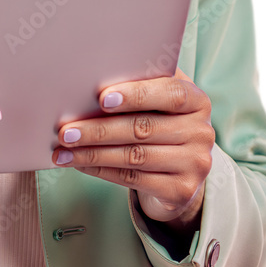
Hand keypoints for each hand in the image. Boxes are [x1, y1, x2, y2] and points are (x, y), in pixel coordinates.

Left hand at [52, 68, 213, 227]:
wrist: (179, 169)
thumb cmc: (159, 120)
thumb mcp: (157, 99)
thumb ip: (139, 83)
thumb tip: (89, 76)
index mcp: (197, 100)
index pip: (170, 93)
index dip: (136, 94)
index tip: (102, 97)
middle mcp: (202, 132)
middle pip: (143, 128)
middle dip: (98, 129)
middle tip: (66, 131)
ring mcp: (194, 164)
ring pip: (134, 156)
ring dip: (92, 153)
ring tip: (64, 149)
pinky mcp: (181, 190)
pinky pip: (133, 178)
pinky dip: (100, 170)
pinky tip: (79, 164)